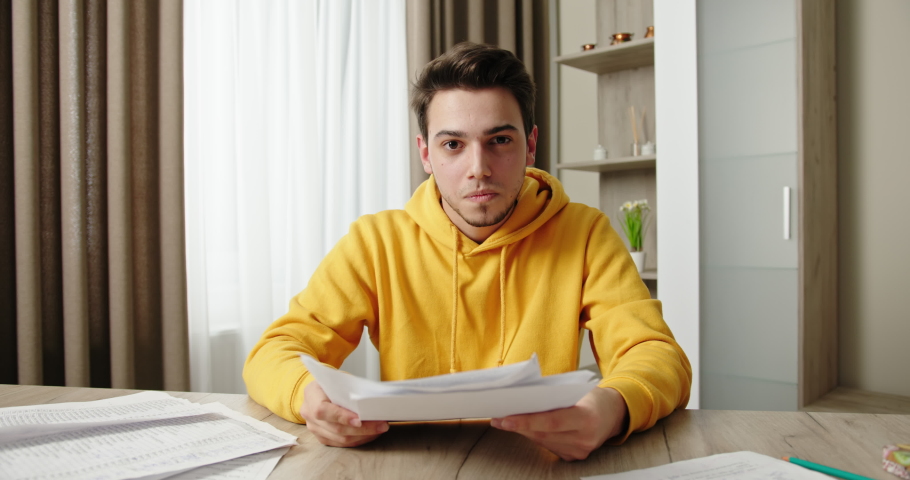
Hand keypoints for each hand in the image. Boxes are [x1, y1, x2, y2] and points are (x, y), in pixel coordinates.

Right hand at [300, 381, 388, 446]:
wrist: (319, 389)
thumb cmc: (332, 383)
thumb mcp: (340, 379)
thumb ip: (350, 389)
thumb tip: (370, 401)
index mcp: (311, 395)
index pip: (323, 410)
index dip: (341, 416)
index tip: (359, 419)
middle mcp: (308, 413)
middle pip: (335, 428)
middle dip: (362, 428)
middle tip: (381, 425)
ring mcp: (314, 428)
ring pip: (340, 439)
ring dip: (363, 436)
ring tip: (379, 429)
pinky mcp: (322, 437)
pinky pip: (340, 443)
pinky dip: (358, 440)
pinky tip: (370, 434)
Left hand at [491, 387, 627, 460]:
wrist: (614, 413)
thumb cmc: (592, 396)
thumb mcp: (577, 391)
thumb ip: (554, 397)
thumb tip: (522, 400)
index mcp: (587, 418)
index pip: (551, 422)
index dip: (526, 421)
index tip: (504, 418)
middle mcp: (585, 438)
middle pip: (544, 434)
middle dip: (518, 426)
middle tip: (497, 418)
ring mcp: (581, 451)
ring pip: (544, 442)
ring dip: (523, 432)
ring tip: (505, 422)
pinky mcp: (576, 457)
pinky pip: (550, 446)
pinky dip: (535, 437)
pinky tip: (523, 429)